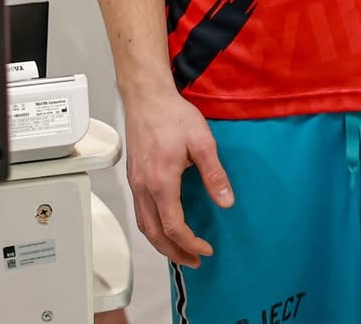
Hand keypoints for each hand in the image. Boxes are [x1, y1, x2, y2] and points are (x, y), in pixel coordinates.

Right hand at [123, 89, 230, 267]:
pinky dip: (153, 228)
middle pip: (154, 234)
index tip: (206, 250)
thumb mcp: (203, 142)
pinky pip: (140, 213)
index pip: (173, 226)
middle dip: (174, 253)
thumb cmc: (174, 116)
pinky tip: (165, 227)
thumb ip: (214, 174)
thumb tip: (226, 201)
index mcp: (161, 181)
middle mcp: (143, 187)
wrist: (147, 99)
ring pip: (143, 226)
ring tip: (181, 252)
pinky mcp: (134, 178)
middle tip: (193, 261)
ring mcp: (136, 184)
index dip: (190, 243)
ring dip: (161, 244)